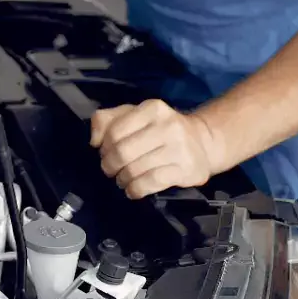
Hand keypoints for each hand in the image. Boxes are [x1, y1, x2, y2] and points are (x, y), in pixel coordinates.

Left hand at [90, 99, 223, 199]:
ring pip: (135, 169)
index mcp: (153, 108)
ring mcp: (179, 148)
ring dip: (122, 179)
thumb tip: (94, 141)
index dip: (104, 147)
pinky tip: (133, 190)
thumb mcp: (135, 116)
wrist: (203, 143)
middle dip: (110, 165)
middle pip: (123, 152)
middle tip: (111, 170)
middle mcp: (168, 126)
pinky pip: (150, 183)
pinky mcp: (187, 170)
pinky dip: (135, 190)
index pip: (115, 131)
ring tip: (122, 180)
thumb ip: (108, 120)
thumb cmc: (161, 130)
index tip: (105, 154)